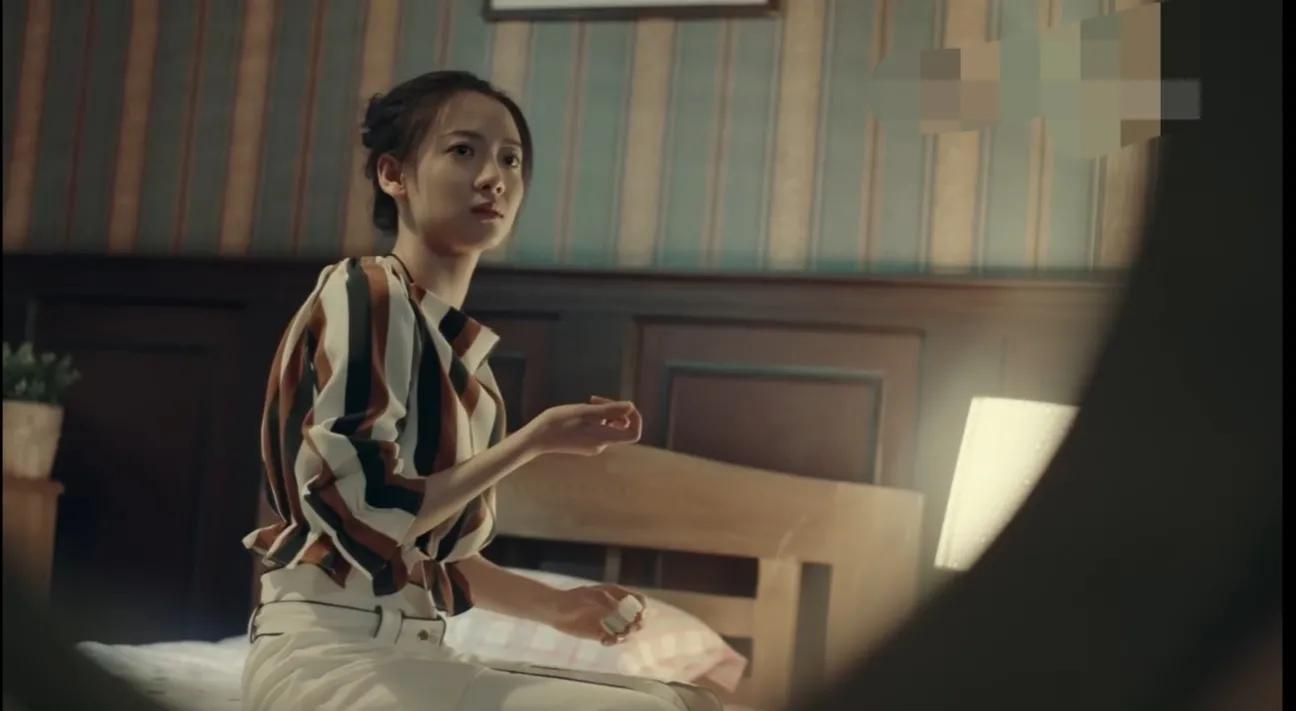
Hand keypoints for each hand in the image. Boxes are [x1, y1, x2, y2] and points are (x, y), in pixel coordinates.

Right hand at [520, 397, 642, 456]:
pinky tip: (578, 412)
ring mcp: (592, 445)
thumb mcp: (584, 411)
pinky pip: (597, 429)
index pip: (634, 433)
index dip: (635, 418)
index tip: (623, 405)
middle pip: (621, 426)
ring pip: (608, 426)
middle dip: (615, 409)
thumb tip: (631, 406)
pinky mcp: (583, 444)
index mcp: (604, 438)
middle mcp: (601, 445)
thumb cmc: (557, 423)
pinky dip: (594, 418)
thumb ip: (609, 410)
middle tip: (596, 399)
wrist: (535, 438)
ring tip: (585, 403)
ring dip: (603, 412)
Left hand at [546, 584, 646, 645]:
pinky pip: (612, 639)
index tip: (640, 614)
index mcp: (616, 595)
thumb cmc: (574, 598)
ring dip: (626, 635)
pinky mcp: (600, 634)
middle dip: (637, 624)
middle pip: (635, 618)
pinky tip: (606, 641)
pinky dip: (612, 641)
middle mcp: (615, 609)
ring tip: (618, 637)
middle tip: (631, 628)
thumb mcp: (592, 596)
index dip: (642, 607)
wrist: (555, 610)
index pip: (637, 600)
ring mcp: (608, 622)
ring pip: (626, 631)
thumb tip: (622, 610)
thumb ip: (607, 603)